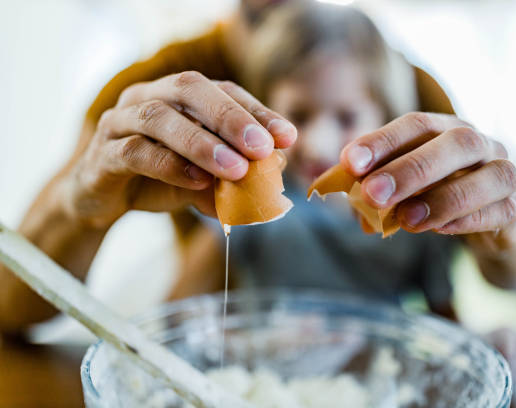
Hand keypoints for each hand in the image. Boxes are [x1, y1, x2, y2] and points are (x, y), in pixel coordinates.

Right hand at [64, 72, 296, 226]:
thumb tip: (277, 174)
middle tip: (262, 147)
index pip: (222, 91)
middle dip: (231, 117)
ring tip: (236, 169)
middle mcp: (147, 96)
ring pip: (159, 118)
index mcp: (177, 95)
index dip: (256, 111)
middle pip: (189, 89)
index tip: (287, 137)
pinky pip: (134, 152)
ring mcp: (120, 121)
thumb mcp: (204, 176)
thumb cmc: (159, 178)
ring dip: (202, 143)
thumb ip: (234, 173)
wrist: (103, 198)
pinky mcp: (102, 153)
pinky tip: (198, 182)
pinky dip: (169, 166)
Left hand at [340, 112, 515, 237]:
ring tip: (405, 221)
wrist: (487, 224)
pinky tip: (439, 230)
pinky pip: (500, 211)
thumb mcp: (402, 190)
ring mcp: (505, 174)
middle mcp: (481, 144)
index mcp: (446, 130)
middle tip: (372, 194)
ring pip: (489, 176)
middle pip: (456, 143)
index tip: (350, 162)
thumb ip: (376, 188)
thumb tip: (347, 196)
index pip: (417, 124)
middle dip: (410, 168)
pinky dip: (467, 220)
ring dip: (443, 198)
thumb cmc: (435, 196)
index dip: (383, 141)